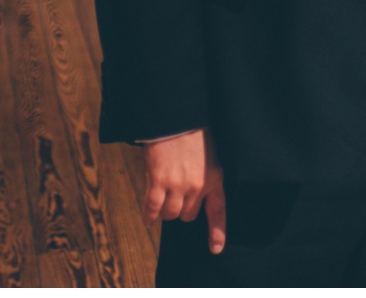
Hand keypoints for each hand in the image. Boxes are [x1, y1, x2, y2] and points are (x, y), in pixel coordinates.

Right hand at [142, 129, 226, 254]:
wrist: (178, 117)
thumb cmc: (195, 134)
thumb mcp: (211, 156)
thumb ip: (206, 178)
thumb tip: (196, 198)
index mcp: (214, 178)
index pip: (217, 211)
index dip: (217, 232)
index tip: (215, 248)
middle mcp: (197, 186)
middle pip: (188, 215)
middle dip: (183, 209)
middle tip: (178, 196)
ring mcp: (177, 185)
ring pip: (170, 214)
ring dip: (166, 210)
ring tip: (165, 198)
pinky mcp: (157, 181)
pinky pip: (152, 207)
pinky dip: (148, 215)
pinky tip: (148, 220)